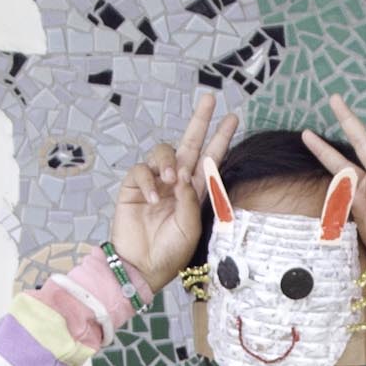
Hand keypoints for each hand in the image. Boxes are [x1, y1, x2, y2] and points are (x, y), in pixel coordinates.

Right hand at [109, 91, 233, 292]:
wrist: (142, 267)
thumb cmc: (171, 252)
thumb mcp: (190, 227)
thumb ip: (190, 200)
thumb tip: (183, 175)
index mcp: (195, 191)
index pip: (210, 159)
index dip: (221, 138)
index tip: (232, 117)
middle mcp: (176, 182)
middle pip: (189, 143)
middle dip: (199, 120)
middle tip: (209, 99)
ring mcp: (154, 183)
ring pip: (163, 152)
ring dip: (169, 161)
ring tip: (171, 180)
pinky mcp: (132, 187)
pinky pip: (140, 171)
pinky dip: (147, 180)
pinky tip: (151, 197)